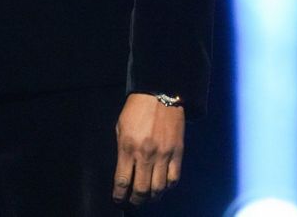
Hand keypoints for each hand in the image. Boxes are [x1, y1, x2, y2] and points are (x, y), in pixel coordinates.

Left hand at [112, 93, 184, 207]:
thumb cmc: (136, 109)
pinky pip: (174, 178)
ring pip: (159, 188)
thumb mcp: (120, 127)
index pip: (122, 180)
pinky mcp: (178, 153)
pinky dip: (168, 187)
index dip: (119, 195)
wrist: (160, 94)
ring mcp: (164, 155)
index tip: (118, 200)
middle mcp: (146, 155)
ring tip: (147, 198)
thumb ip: (122, 150)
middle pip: (141, 190)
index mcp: (127, 148)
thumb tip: (124, 170)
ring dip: (152, 197)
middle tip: (133, 202)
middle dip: (135, 201)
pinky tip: (162, 187)